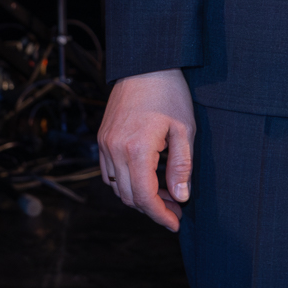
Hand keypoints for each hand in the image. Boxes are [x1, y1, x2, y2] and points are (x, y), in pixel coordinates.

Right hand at [97, 68, 195, 230]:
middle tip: (176, 208)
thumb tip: (181, 197)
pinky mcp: (103, 138)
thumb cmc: (169, 93)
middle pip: (129, 196)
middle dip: (153, 208)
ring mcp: (105, 144)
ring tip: (166, 193)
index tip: (176, 223)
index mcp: (136, 149)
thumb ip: (182, 166)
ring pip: (117, 187)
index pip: (144, 196)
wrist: (145, 64)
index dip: (160, 215)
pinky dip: (126, 182)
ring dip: (139, 196)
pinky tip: (148, 177)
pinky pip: (110, 172)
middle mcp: (115, 150)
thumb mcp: (185, 130)